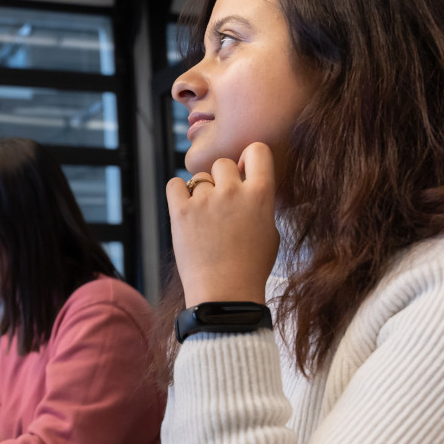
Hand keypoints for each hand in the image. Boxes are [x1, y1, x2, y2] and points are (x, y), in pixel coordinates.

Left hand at [166, 142, 279, 306]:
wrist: (225, 293)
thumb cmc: (250, 267)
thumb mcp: (270, 231)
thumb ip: (259, 203)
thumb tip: (249, 183)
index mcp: (261, 194)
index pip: (256, 150)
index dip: (248, 158)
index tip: (244, 170)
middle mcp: (233, 191)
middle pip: (223, 163)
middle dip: (221, 180)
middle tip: (221, 205)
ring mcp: (205, 200)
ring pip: (199, 178)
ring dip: (201, 193)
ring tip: (205, 220)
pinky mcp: (180, 211)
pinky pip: (174, 185)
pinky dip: (178, 194)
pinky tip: (185, 210)